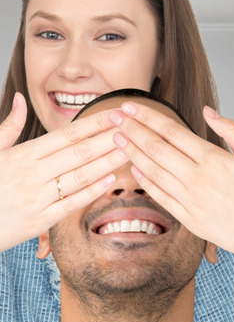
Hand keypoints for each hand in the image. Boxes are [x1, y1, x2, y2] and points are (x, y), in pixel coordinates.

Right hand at [0, 93, 126, 250]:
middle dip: (109, 138)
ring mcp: (37, 198)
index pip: (67, 134)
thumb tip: (20, 99)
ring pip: (80, 176)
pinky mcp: (39, 221)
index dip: (94, 123)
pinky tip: (110, 181)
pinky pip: (70, 204)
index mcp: (24, 154)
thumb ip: (9, 126)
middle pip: (79, 152)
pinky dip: (91, 192)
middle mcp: (33, 174)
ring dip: (108, 162)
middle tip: (132, 128)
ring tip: (130, 150)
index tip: (115, 113)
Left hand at [108, 102, 233, 280]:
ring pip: (153, 172)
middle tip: (113, 116)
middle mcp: (198, 180)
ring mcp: (192, 201)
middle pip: (156, 149)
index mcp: (215, 160)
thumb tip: (208, 112)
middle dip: (131, 130)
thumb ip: (231, 131)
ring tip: (116, 138)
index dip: (147, 117)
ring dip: (132, 153)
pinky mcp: (190, 220)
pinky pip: (161, 197)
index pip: (172, 132)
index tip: (131, 106)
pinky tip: (134, 170)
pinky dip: (146, 182)